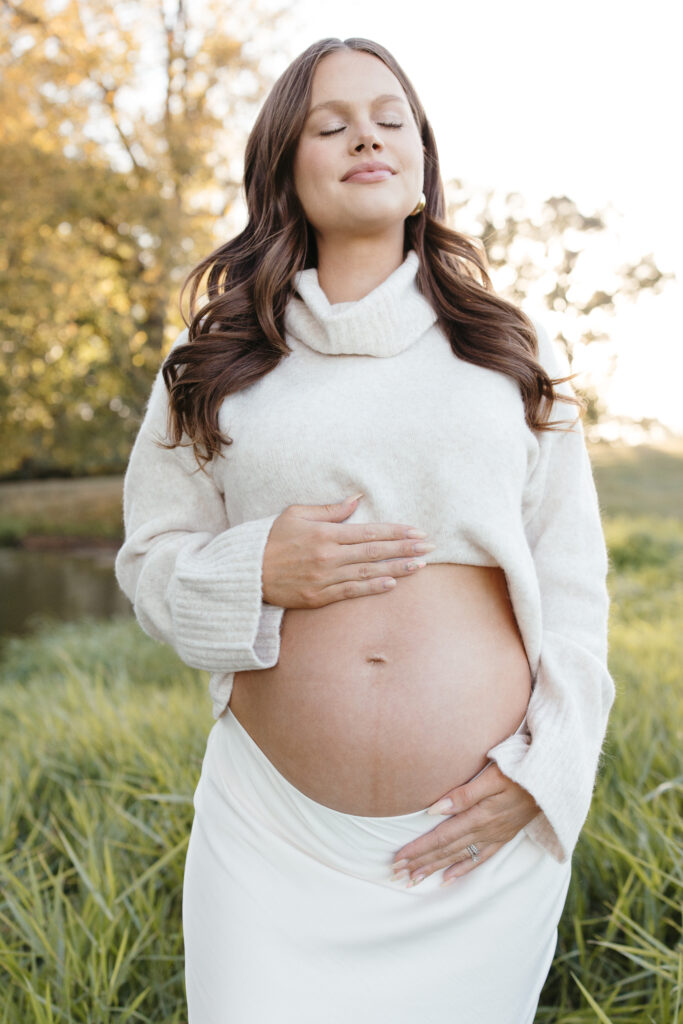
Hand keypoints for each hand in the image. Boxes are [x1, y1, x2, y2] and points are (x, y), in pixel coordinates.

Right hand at [261, 495, 434, 608]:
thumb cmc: (270, 539)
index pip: (369, 532)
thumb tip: (357, 499)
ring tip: (419, 565)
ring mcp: (324, 579)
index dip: (395, 532)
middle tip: (429, 547)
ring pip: (368, 573)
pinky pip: (351, 592)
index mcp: (324, 534)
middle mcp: (328, 557)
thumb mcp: (296, 514)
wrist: (246, 573)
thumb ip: (330, 510)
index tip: (417, 531)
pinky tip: (392, 583)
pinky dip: (373, 588)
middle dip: (404, 548)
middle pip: (374, 552)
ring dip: (396, 568)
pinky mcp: (318, 597)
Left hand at [390, 764, 540, 887]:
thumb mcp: (492, 776)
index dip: (418, 849)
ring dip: (435, 868)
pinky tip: (448, 879)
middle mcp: (485, 830)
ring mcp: (495, 836)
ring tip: (414, 880)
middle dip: (420, 863)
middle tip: (396, 875)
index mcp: (479, 816)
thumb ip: (464, 794)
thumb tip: (433, 810)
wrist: (553, 780)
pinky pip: (480, 858)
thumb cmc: (520, 770)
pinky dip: (462, 869)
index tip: (397, 860)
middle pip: (446, 850)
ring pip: (459, 856)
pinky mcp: (504, 836)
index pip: (440, 837)